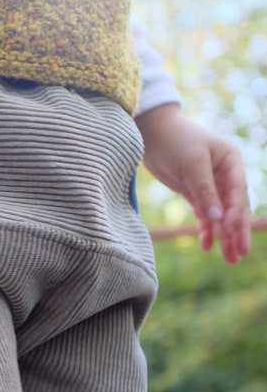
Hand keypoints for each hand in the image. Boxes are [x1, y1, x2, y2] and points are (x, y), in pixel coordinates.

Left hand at [135, 103, 250, 263]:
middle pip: (234, 207)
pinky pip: (205, 214)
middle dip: (237, 232)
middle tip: (240, 254)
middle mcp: (226, 174)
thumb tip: (218, 219)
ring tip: (230, 259)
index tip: (228, 230)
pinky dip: (207, 229)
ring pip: (221, 214)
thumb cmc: (176, 141)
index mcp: (232, 161)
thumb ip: (205, 191)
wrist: (152, 133)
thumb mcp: (192, 164)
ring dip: (225, 236)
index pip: (238, 192)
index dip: (235, 213)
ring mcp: (211, 184)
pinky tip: (206, 246)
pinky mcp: (195, 192)